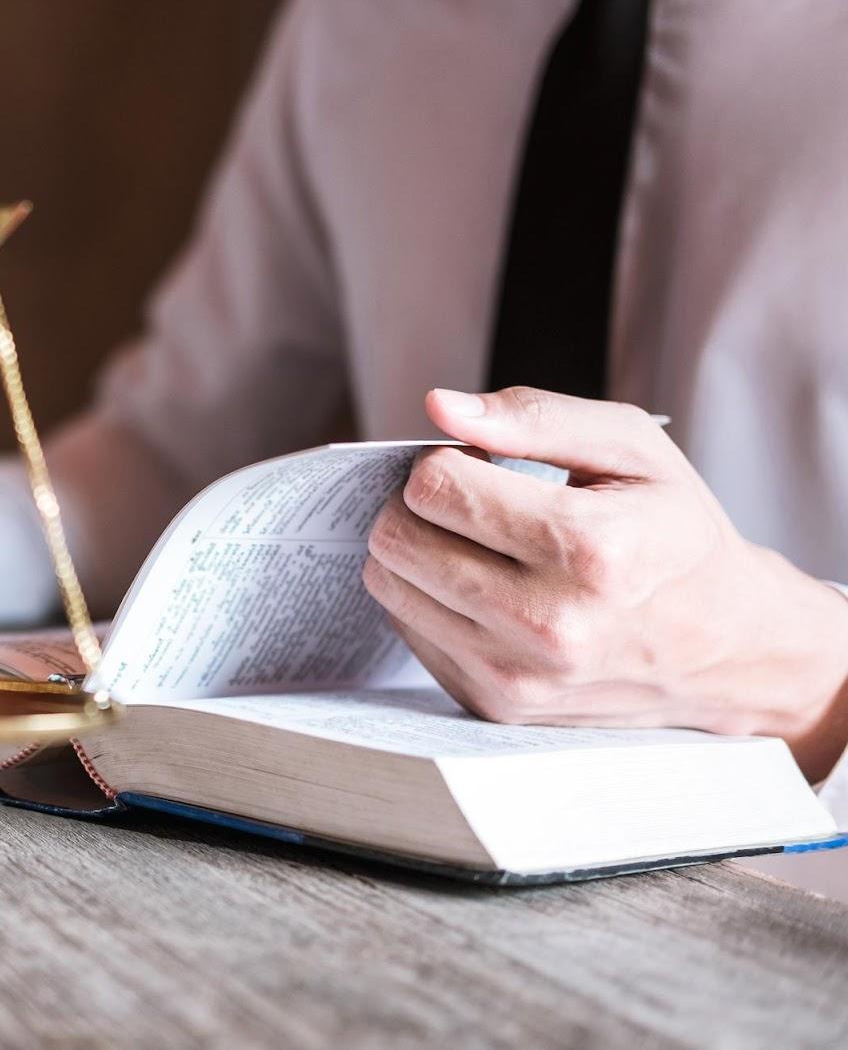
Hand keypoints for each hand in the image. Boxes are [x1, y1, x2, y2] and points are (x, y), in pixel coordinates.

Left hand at [362, 387, 847, 780]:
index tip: (480, 465)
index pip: (436, 487)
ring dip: (414, 550)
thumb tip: (439, 407)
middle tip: (464, 500)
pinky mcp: (492, 704)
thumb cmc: (672, 532)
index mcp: (590, 547)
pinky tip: (479, 588)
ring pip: (388, 585)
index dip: (447, 461)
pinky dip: (427, 599)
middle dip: (415, 504)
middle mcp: (551, 623)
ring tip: (470, 542)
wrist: (724, 647)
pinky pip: (406, 629)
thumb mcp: (632, 447)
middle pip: (397, 538)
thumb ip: (534, 417)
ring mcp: (517, 673)